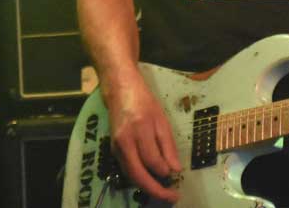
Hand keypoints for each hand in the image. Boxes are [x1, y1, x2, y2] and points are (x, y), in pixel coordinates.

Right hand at [106, 76, 181, 202]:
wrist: (120, 90)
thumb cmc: (144, 102)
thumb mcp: (162, 120)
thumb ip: (168, 145)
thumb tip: (175, 169)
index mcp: (140, 129)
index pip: (152, 159)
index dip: (164, 171)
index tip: (176, 176)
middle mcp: (124, 141)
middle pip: (138, 174)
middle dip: (155, 190)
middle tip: (171, 198)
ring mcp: (115, 147)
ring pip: (131, 175)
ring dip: (147, 186)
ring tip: (164, 192)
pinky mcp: (112, 150)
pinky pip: (127, 169)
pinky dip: (139, 177)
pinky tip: (151, 180)